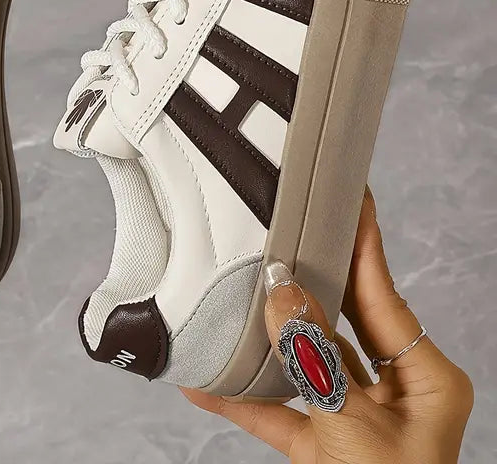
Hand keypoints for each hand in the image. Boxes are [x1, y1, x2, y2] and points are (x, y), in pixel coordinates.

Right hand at [183, 189, 473, 462]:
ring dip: (264, 342)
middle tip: (275, 236)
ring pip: (305, 361)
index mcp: (427, 381)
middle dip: (302, 283)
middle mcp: (395, 393)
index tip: (347, 195)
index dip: (361, 242)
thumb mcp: (351, 433)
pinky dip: (245, 396)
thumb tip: (281, 292)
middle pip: (340, 319)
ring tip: (232, 300)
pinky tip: (206, 378)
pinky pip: (280, 409)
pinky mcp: (324, 445)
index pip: (384, 293)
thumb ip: (314, 361)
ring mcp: (357, 420)